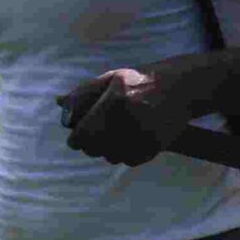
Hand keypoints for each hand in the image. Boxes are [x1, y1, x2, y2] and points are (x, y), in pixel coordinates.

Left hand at [56, 65, 202, 166]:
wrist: (182, 87)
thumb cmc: (139, 82)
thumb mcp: (110, 79)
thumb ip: (82, 93)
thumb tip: (57, 102)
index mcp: (114, 101)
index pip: (82, 135)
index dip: (75, 138)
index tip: (76, 137)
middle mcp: (129, 119)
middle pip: (94, 149)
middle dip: (90, 144)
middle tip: (96, 133)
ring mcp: (144, 135)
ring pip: (110, 157)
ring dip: (107, 149)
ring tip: (116, 133)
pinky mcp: (156, 146)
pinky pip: (128, 160)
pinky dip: (125, 153)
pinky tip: (131, 138)